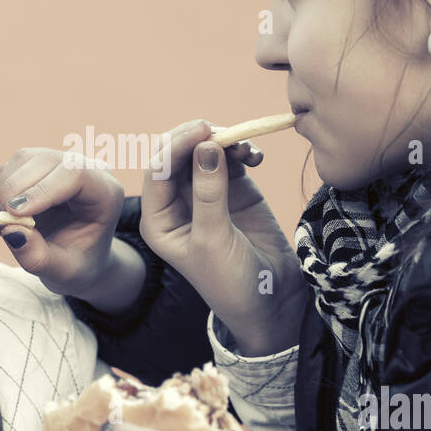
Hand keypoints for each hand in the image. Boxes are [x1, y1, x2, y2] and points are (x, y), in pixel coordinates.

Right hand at [0, 148, 139, 309]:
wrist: (80, 256)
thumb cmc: (78, 264)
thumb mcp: (63, 273)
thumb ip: (38, 257)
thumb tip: (11, 231)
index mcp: (106, 193)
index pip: (75, 174)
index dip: (42, 189)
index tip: (14, 214)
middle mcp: (88, 170)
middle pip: (46, 161)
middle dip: (14, 189)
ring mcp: (63, 163)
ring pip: (25, 159)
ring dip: (3, 188)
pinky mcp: (41, 164)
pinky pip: (13, 166)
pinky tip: (2, 213)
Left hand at [140, 119, 306, 354]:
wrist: (272, 300)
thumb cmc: (232, 280)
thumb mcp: (214, 240)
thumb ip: (209, 193)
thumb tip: (206, 145)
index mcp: (159, 220)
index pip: (158, 170)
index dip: (177, 145)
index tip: (203, 130)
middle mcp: (177, 203)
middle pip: (179, 155)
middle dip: (199, 138)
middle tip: (225, 131)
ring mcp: (205, 193)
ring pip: (205, 151)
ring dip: (224, 141)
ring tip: (246, 148)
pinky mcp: (234, 189)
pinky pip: (231, 158)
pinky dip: (242, 150)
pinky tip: (256, 157)